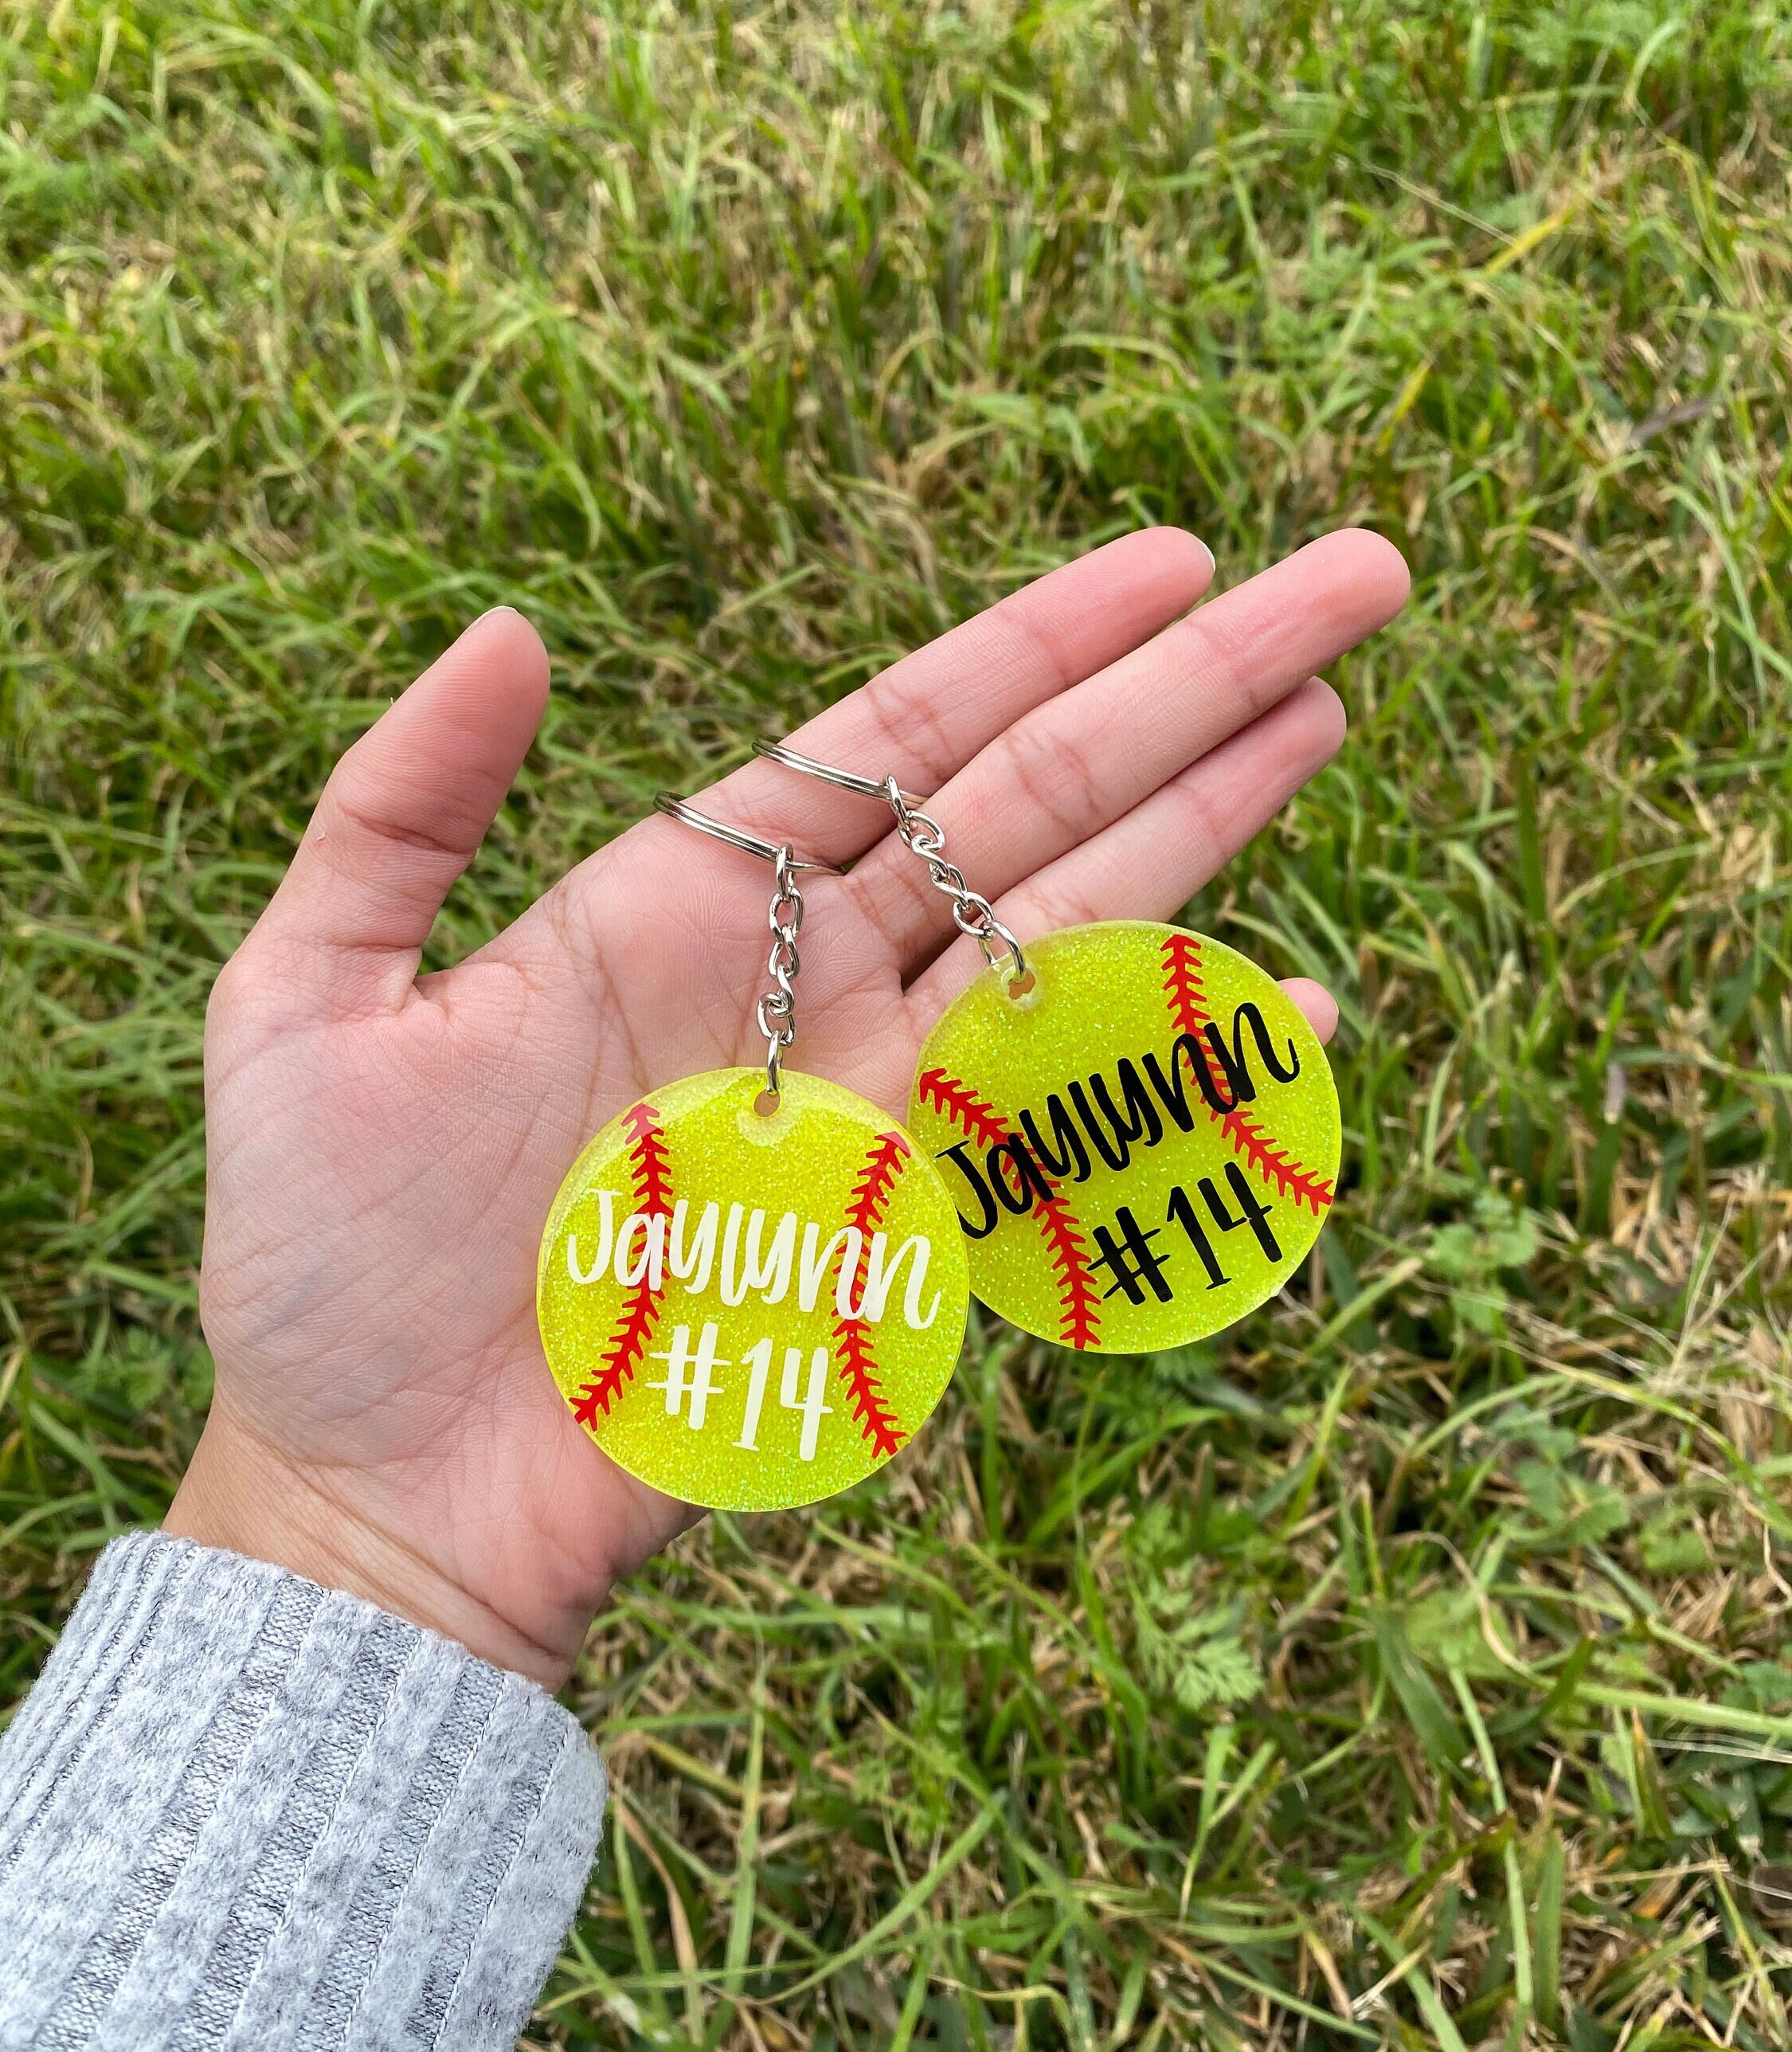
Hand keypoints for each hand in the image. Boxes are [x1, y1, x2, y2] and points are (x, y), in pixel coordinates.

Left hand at [168, 528, 1407, 1684]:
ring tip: (1332, 709)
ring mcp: (870, 1105)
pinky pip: (1065, 1132)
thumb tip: (510, 627)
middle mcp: (805, 980)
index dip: (1040, 640)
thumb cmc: (316, 1262)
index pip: (900, 734)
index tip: (1172, 560)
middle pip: (1034, 799)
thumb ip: (397, 808)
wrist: (370, 1492)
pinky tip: (1296, 1006)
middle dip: (1189, 686)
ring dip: (1214, 822)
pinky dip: (1185, 1070)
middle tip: (1352, 575)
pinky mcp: (901, 1236)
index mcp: (680, 897)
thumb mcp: (303, 1000)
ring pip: (1078, 931)